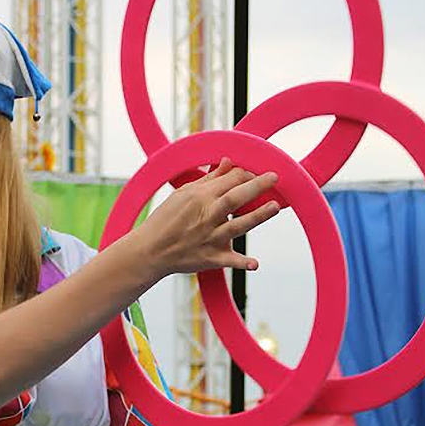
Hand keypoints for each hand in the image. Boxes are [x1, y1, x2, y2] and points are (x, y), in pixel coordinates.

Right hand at [133, 158, 279, 277]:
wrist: (149, 250)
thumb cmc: (166, 219)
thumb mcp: (183, 194)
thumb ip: (209, 180)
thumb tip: (228, 162)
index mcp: (199, 198)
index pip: (228, 181)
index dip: (245, 174)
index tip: (256, 173)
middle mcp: (206, 216)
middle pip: (235, 198)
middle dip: (256, 186)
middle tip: (275, 177)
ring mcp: (209, 238)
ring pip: (237, 226)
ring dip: (257, 216)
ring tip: (275, 206)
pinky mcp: (210, 258)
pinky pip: (228, 261)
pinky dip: (241, 262)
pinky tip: (255, 263)